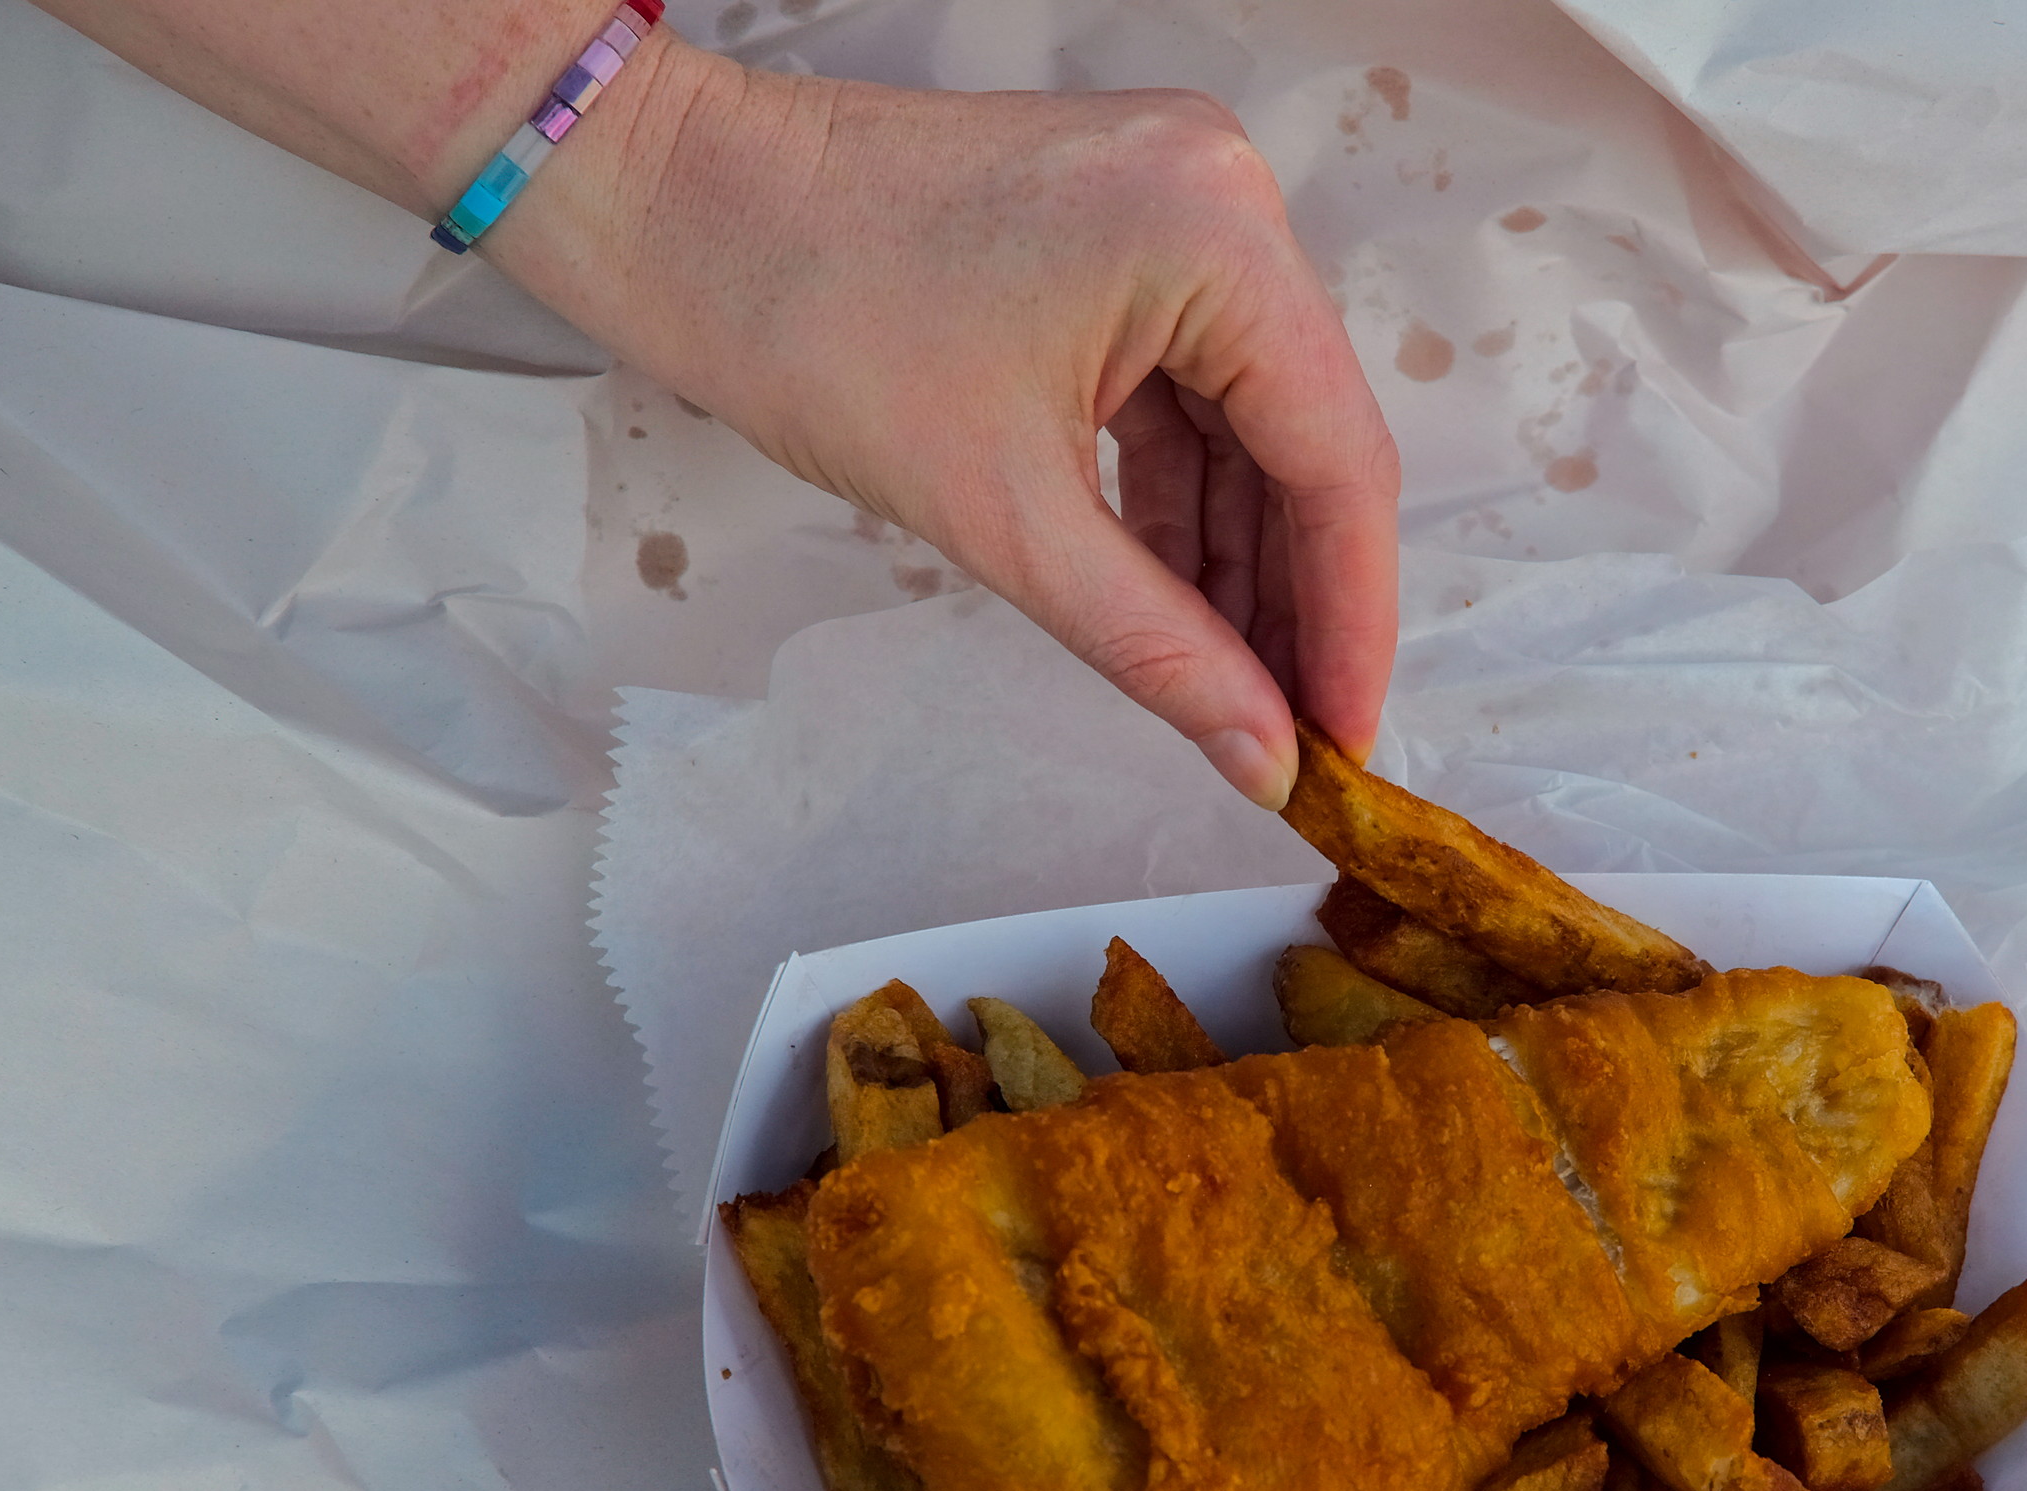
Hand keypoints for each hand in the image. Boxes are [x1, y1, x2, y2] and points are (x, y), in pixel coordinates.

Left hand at [493, 44, 1400, 805]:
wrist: (675, 205)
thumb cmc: (806, 318)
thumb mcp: (1004, 514)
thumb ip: (1157, 647)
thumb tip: (1260, 757)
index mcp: (1216, 235)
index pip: (1335, 460)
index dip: (1351, 621)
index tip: (1349, 745)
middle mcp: (1226, 197)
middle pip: (1307, 440)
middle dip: (1299, 600)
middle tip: (1297, 742)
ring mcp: (1181, 204)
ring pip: (1252, 423)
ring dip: (1242, 559)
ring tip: (1240, 694)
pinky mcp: (1129, 231)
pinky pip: (1192, 386)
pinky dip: (1186, 497)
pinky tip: (1185, 604)